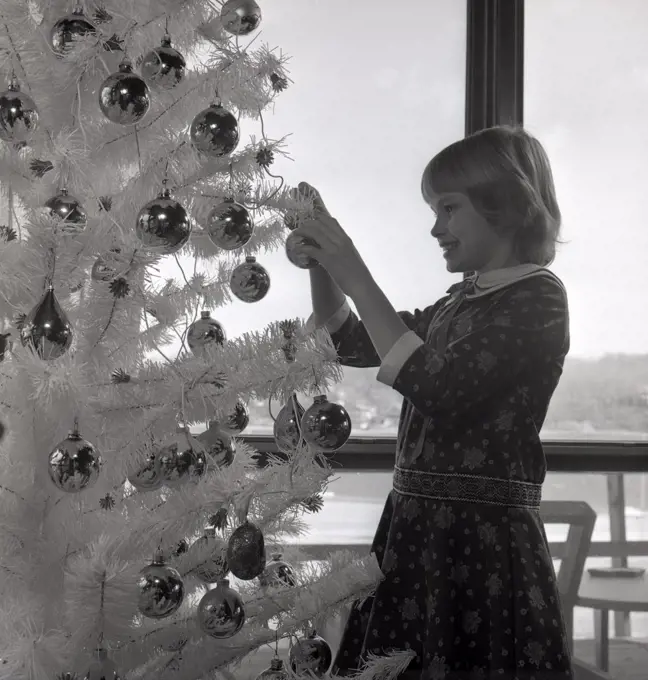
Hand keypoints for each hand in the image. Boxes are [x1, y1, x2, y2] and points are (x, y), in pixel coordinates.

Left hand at [290, 182, 370, 296]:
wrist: (361, 284)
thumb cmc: (358, 273)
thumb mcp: (352, 255)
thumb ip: (343, 248)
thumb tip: (334, 248)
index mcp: (346, 239)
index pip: (332, 222)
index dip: (320, 218)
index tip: (312, 219)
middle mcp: (340, 241)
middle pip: (321, 225)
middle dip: (308, 224)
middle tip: (300, 227)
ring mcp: (334, 249)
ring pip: (315, 233)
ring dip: (303, 232)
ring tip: (296, 234)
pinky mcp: (328, 260)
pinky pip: (312, 249)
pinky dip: (302, 248)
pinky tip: (297, 249)